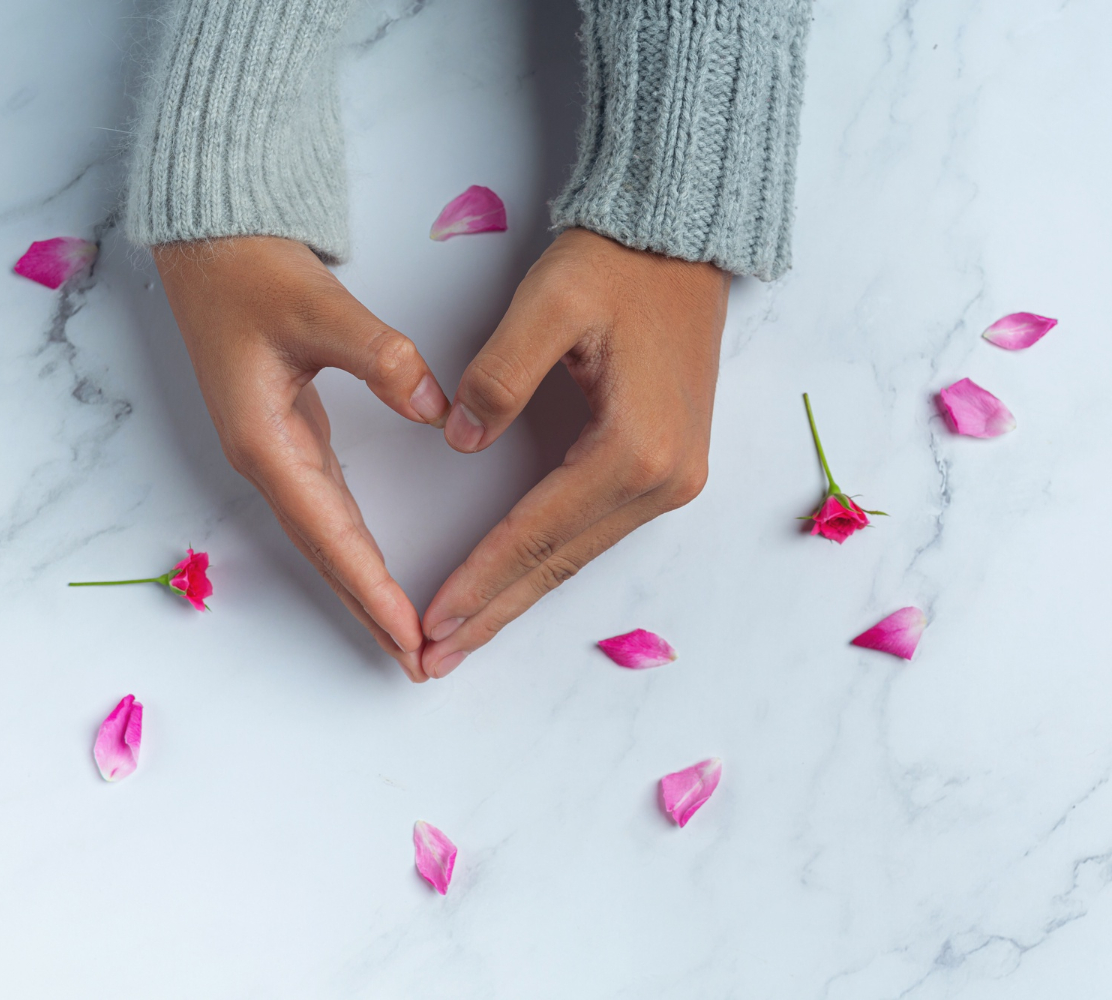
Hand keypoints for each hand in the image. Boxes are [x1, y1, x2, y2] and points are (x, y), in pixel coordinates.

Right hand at [155, 236, 449, 680]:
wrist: (211, 245)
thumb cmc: (253, 272)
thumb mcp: (319, 306)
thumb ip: (380, 355)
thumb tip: (435, 408)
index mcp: (266, 442)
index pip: (330, 533)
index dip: (371, 588)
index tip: (409, 634)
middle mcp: (268, 461)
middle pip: (326, 556)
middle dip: (370, 612)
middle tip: (418, 665)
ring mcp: (277, 454)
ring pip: (327, 540)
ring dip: (364, 590)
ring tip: (407, 639)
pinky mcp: (290, 440)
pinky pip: (329, 513)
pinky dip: (356, 551)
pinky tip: (378, 577)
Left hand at [419, 228, 728, 678]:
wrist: (682, 241)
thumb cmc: (616, 264)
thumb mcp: (548, 303)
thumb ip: (500, 376)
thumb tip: (461, 441)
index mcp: (635, 447)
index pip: (538, 532)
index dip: (479, 579)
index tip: (429, 621)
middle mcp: (665, 479)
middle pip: (561, 563)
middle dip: (494, 612)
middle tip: (433, 660)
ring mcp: (675, 478)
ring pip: (580, 555)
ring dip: (520, 596)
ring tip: (464, 636)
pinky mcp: (671, 468)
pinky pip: (597, 531)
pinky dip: (550, 562)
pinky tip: (516, 584)